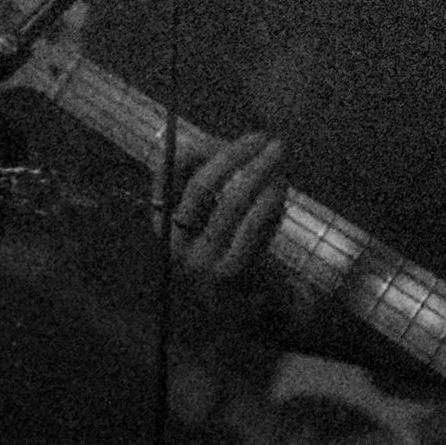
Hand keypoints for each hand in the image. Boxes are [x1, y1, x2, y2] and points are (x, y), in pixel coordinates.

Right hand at [157, 131, 287, 284]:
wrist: (244, 308)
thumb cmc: (230, 247)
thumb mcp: (215, 212)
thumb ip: (216, 178)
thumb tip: (223, 140)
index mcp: (164, 223)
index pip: (166, 173)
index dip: (196, 149)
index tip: (223, 136)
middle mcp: (174, 243)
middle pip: (201, 186)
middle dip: (234, 154)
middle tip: (264, 138)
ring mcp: (201, 261)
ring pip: (230, 204)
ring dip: (258, 173)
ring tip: (278, 156)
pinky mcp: (230, 274)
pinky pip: (252, 227)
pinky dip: (269, 201)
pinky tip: (280, 187)